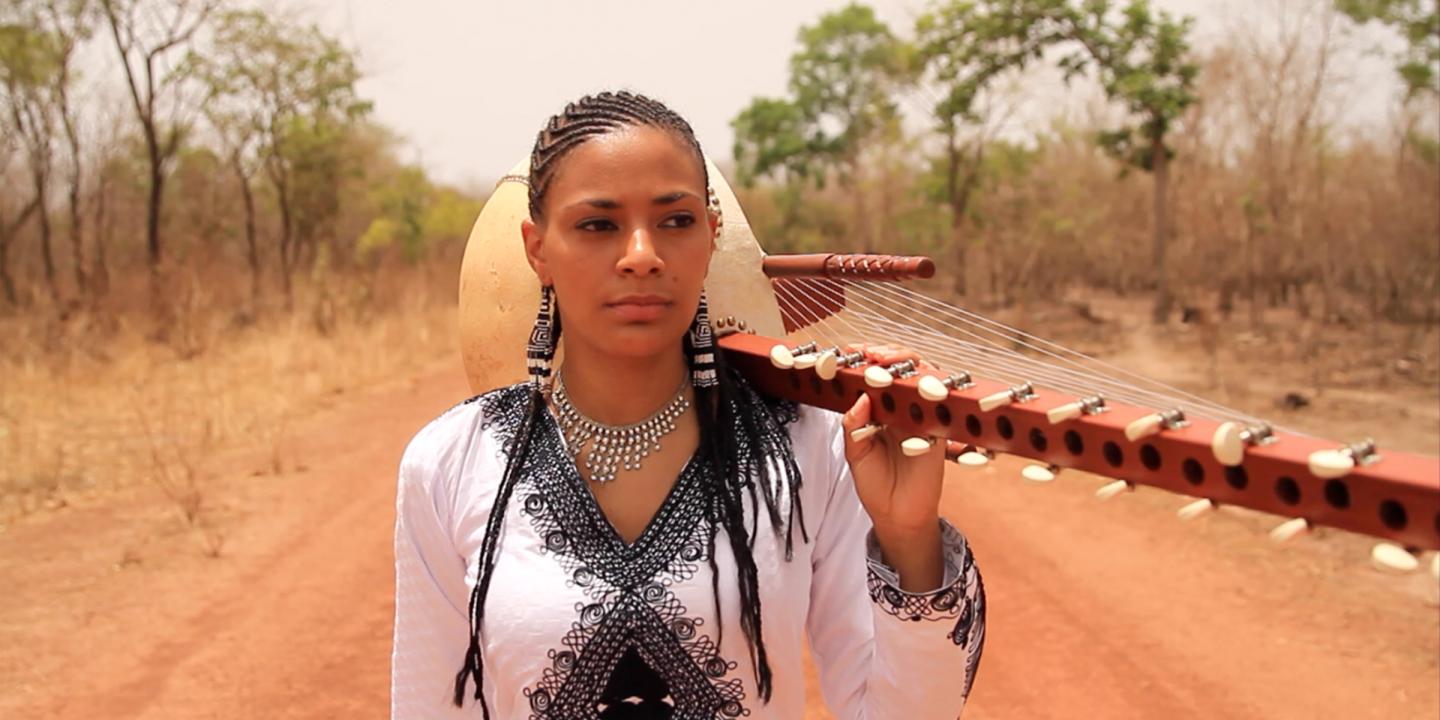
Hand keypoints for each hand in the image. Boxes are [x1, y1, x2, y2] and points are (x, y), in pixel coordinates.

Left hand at [839, 344, 946, 589]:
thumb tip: (859, 398)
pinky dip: (929, 387)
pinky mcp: (939, 429)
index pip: (876, 375)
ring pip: (923, 376)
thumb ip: (853, 426)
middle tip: (870, 353)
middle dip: (887, 353)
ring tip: (885, 360)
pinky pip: (939, 402)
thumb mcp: (855, 454)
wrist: (897, 515)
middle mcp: (902, 409)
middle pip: (902, 368)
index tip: (850, 351)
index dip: (865, 359)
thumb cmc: (875, 484)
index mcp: (880, 410)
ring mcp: (922, 416)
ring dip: (906, 362)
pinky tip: (912, 383)